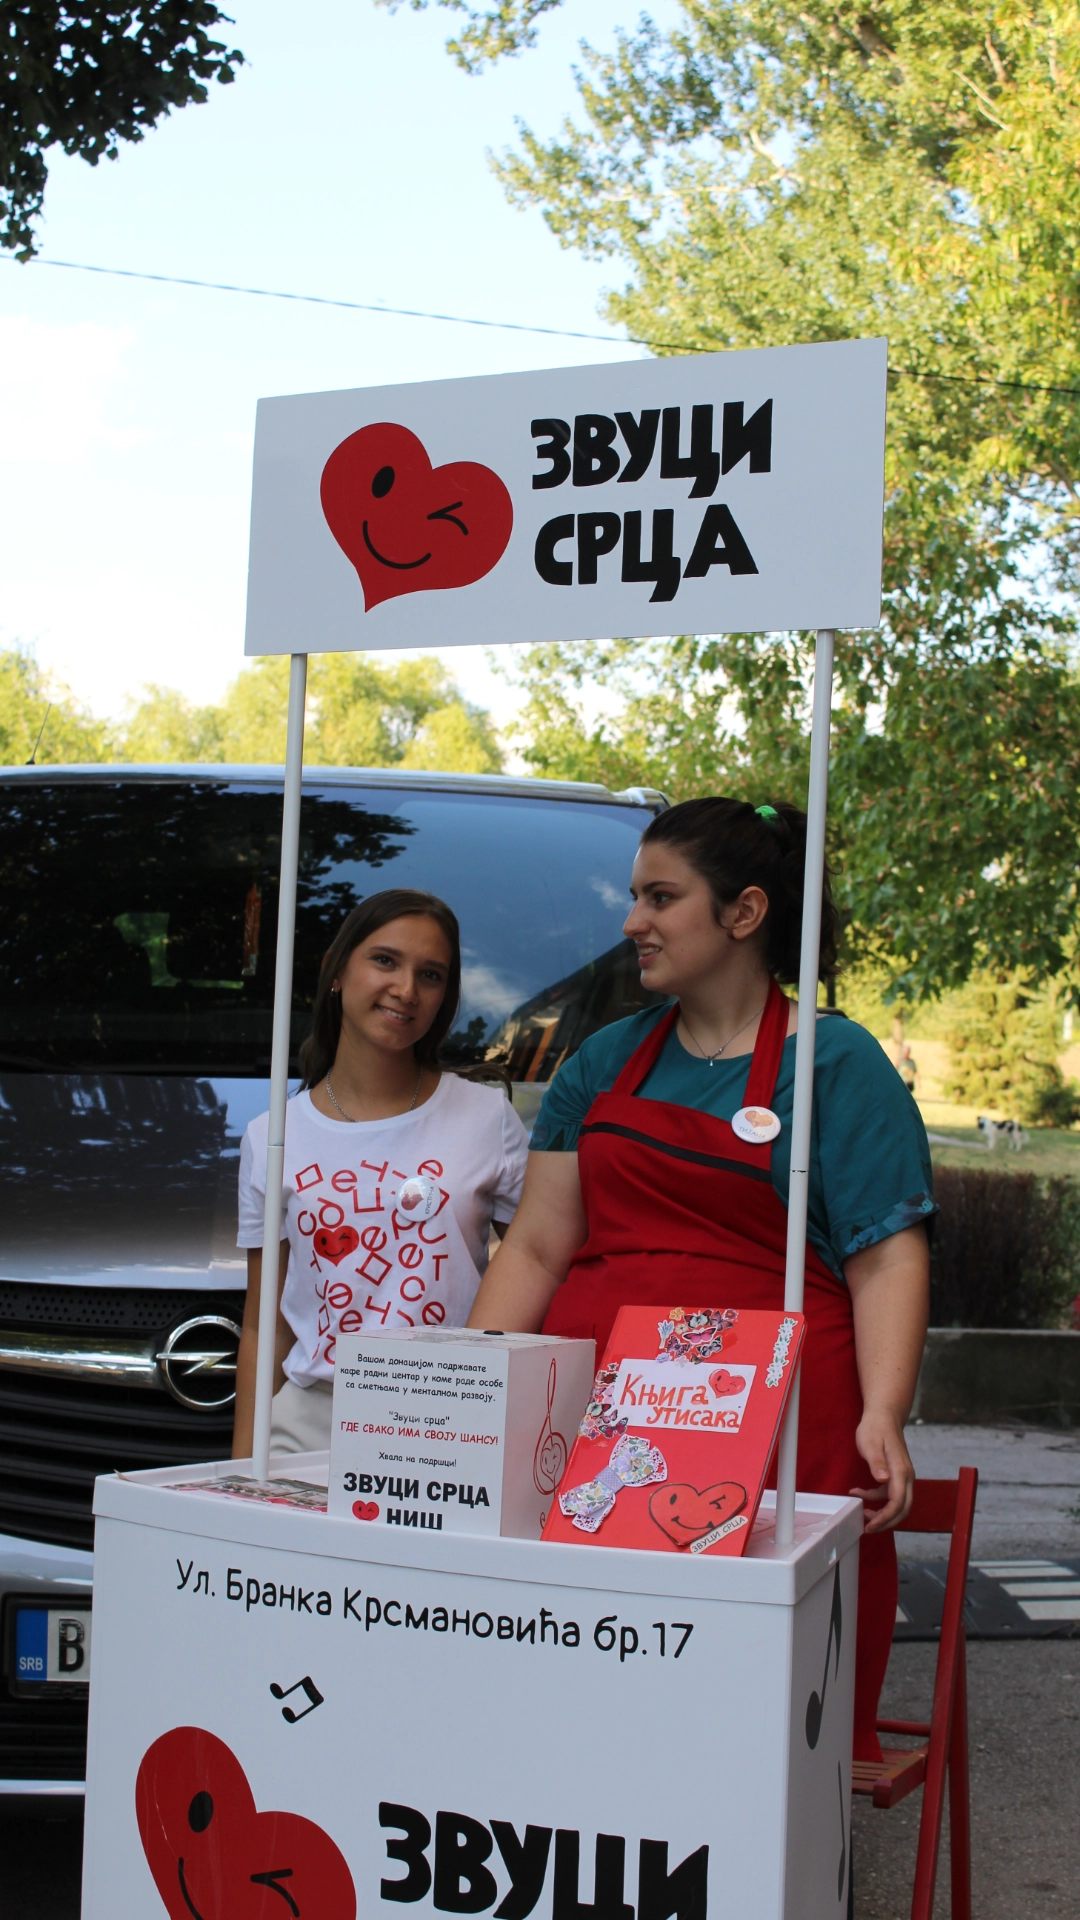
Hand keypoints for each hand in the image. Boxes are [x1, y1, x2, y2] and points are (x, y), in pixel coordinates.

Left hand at [851, 1407, 914, 1532]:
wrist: (884, 1415)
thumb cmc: (875, 1428)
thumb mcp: (870, 1443)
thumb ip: (876, 1462)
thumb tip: (883, 1480)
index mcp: (900, 1470)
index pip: (897, 1502)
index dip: (884, 1517)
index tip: (869, 1525)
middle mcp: (906, 1476)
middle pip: (902, 1508)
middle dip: (886, 1522)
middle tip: (867, 1527)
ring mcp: (904, 1476)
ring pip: (898, 1503)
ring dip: (882, 1512)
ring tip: (862, 1512)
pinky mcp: (898, 1475)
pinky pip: (891, 1494)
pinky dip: (877, 1498)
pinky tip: (860, 1493)